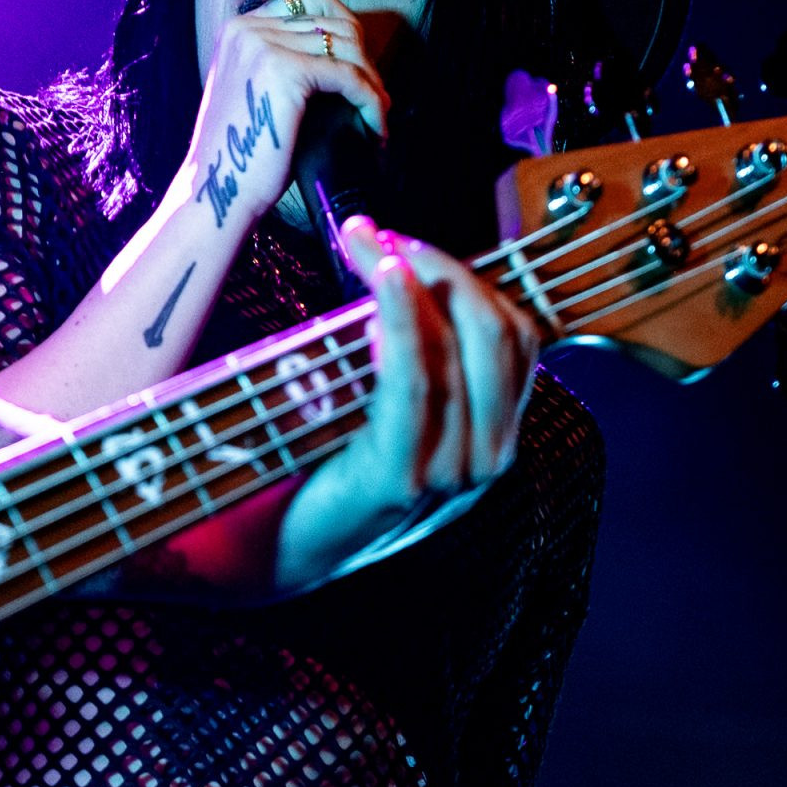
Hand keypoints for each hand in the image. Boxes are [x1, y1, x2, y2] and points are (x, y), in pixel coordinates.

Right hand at [179, 0, 388, 231]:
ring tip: (379, 115)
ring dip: (372, 83)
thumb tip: (345, 54)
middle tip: (378, 100)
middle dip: (365, 61)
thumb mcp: (259, 93)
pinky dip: (371, 101)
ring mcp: (262, 45)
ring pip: (346, 47)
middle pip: (334, 22)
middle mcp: (246, 28)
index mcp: (239, 29)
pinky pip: (348, 76)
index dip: (348, 35)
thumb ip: (286, 62)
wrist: (219, 194)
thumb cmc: (244, 156)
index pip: (312, 0)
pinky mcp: (283, 71)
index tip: (364, 73)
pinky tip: (376, 127)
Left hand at [274, 215, 544, 587]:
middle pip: (495, 332)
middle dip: (443, 268)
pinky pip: (415, 383)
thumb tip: (402, 257)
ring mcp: (448, 474)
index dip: (468, 275)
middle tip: (383, 237)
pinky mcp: (398, 478)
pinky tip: (385, 278)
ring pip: (459, 350)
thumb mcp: (384, 395)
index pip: (517, 334)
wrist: (268, 549)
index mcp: (493, 434)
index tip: (405, 241)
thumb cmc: (322, 460)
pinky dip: (405, 320)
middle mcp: (486, 458)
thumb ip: (412, 345)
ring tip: (372, 247)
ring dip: (414, 282)